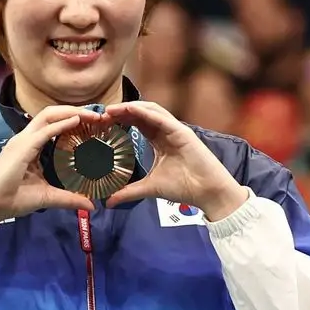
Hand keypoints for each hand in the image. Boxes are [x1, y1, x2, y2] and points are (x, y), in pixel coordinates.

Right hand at [0, 104, 97, 244]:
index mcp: (30, 146)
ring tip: (92, 114)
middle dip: (75, 110)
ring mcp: (23, 140)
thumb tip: (91, 205)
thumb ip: (69, 198)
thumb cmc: (12, 200)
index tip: (94, 124)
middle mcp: (26, 138)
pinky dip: (62, 123)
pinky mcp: (23, 146)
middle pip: (52, 114)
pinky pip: (45, 130)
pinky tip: (77, 120)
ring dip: (72, 111)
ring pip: (48, 115)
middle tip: (98, 115)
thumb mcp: (48, 197)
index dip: (73, 120)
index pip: (53, 125)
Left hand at [100, 101, 249, 219]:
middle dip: (122, 111)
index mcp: (160, 140)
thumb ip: (128, 192)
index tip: (102, 123)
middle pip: (141, 113)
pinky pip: (162, 118)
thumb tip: (107, 202)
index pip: (137, 123)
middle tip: (102, 114)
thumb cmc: (184, 187)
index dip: (120, 120)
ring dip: (131, 107)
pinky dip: (146, 112)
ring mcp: (175, 130)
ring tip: (112, 109)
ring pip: (151, 110)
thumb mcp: (149, 188)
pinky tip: (131, 110)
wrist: (207, 192)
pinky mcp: (183, 132)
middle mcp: (167, 131)